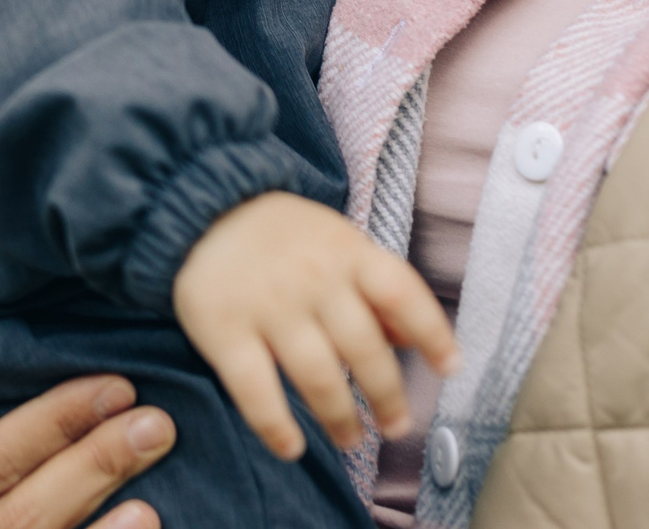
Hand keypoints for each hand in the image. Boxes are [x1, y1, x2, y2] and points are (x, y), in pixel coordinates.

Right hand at [172, 191, 458, 457]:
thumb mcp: (336, 241)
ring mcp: (267, 305)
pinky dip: (275, 425)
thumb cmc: (280, 234)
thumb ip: (373, 286)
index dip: (432, 332)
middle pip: (363, 347)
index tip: (450, 368)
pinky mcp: (222, 328)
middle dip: (388, 395)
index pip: (402, 293)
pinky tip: (291, 446)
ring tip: (351, 438)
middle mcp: (312, 279)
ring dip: (341, 417)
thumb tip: (413, 340)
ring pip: (317, 375)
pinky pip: (255, 389)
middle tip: (396, 426)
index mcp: (347, 253)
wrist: (198, 203)